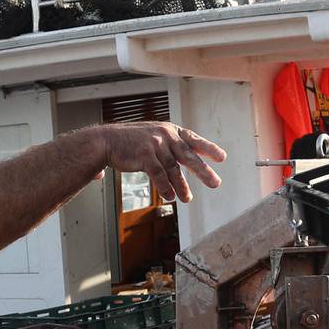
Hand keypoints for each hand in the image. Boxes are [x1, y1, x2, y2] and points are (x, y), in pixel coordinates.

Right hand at [97, 122, 226, 202]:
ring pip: (174, 168)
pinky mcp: (144, 154)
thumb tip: (186, 165)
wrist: (106, 141)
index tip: (222, 158)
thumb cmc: (130, 142)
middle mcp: (165, 135)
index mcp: (170, 130)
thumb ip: (170, 149)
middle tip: (216, 183)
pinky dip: (165, 187)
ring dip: (182, 186)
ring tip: (187, 199)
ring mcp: (155, 143)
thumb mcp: (153, 138)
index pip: (193, 140)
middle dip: (203, 171)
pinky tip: (170, 197)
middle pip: (189, 156)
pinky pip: (158, 174)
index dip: (208, 148)